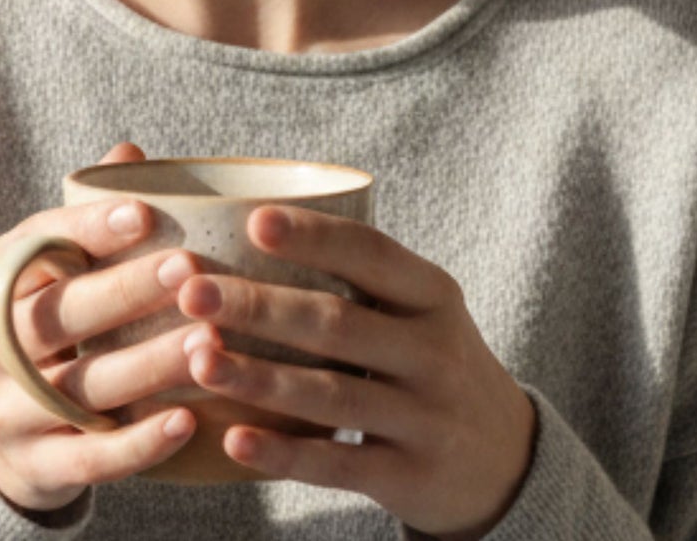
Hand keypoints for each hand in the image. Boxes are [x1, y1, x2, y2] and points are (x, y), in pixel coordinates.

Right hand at [0, 142, 203, 514]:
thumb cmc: (40, 324)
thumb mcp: (44, 271)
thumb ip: (83, 217)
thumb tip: (130, 154)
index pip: (32, 247)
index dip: (88, 229)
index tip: (145, 213)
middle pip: (56, 315)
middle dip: (124, 290)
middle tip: (188, 270)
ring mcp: (1, 414)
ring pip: (79, 387)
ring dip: (148, 365)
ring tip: (208, 341)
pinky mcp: (30, 469)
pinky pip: (88, 459)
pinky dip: (139, 444)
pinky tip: (188, 420)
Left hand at [173, 206, 536, 540]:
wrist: (505, 458)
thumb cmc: (427, 357)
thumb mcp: (417, 307)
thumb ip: (355, 271)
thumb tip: (242, 218)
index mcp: (431, 294)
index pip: (371, 253)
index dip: (313, 237)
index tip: (252, 219)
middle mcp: (433, 352)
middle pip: (336, 323)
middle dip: (259, 306)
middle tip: (191, 290)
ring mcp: (424, 418)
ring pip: (329, 396)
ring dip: (258, 378)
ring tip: (197, 358)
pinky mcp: (409, 478)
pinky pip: (337, 464)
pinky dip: (283, 453)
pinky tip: (233, 438)